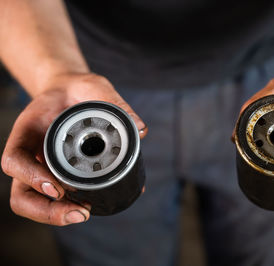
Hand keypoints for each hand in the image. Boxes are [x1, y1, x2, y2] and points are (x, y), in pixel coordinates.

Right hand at [1, 73, 146, 224]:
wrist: (73, 93)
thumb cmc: (78, 90)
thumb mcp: (95, 87)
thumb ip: (115, 102)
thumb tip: (141, 130)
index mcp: (29, 130)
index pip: (15, 159)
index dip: (31, 177)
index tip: (58, 187)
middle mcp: (31, 154)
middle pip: (21, 194)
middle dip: (46, 210)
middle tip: (80, 212)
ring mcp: (41, 168)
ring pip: (34, 203)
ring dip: (56, 216)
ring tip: (86, 213)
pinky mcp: (59, 174)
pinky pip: (57, 198)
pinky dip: (70, 207)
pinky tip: (94, 206)